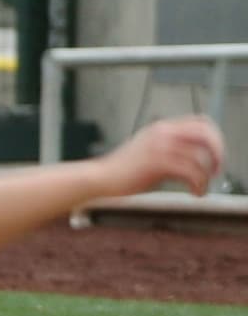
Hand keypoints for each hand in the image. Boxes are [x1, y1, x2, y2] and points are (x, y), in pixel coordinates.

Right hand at [101, 116, 225, 197]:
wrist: (99, 178)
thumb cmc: (122, 171)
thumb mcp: (148, 152)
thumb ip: (169, 150)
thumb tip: (195, 162)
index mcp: (161, 127)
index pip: (201, 122)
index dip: (214, 138)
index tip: (214, 156)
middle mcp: (163, 132)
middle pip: (206, 134)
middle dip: (217, 154)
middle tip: (215, 171)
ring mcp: (160, 146)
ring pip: (201, 157)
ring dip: (207, 176)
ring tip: (201, 188)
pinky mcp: (158, 163)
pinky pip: (191, 172)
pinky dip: (199, 185)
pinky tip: (194, 193)